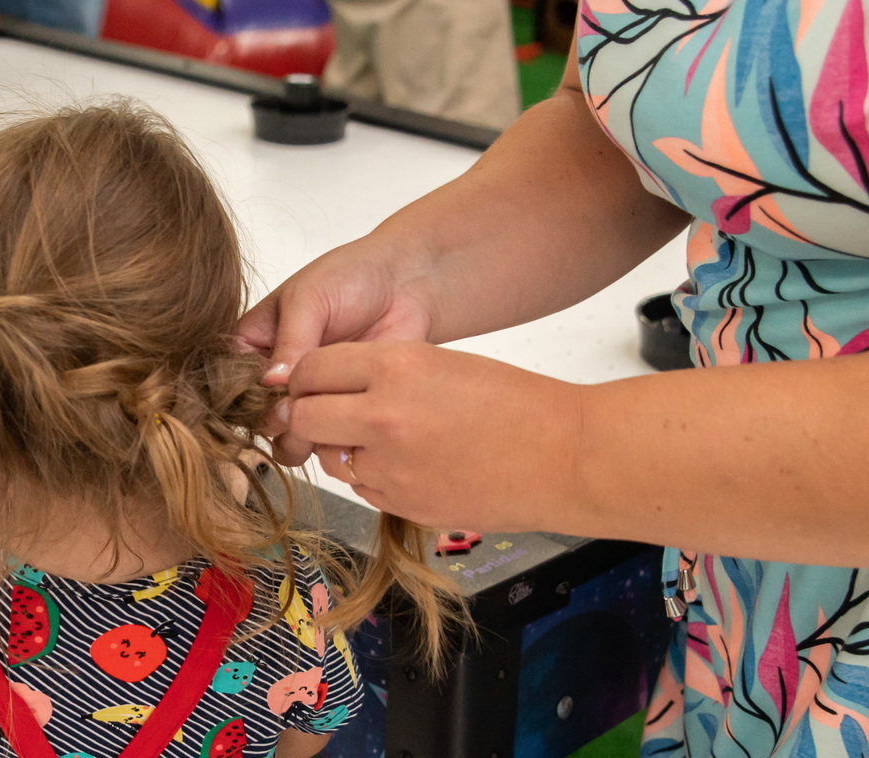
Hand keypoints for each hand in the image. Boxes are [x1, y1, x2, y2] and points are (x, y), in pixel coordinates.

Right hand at [237, 237, 434, 464]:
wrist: (406, 282)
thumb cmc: (350, 276)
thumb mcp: (309, 299)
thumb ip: (290, 341)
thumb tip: (272, 385)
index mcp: (254, 344)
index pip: (230, 380)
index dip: (242, 394)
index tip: (265, 393)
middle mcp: (276, 376)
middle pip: (256, 417)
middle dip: (272, 418)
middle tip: (294, 406)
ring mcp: (310, 394)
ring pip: (288, 435)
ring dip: (300, 434)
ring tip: (321, 414)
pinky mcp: (343, 408)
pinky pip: (326, 438)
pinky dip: (332, 438)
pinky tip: (345, 421)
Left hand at [288, 341, 582, 532]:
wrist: (565, 457)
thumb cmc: (516, 403)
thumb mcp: (442, 362)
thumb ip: (381, 372)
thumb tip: (331, 388)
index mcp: (396, 367)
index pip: (311, 369)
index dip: (306, 374)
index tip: (313, 379)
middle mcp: (383, 417)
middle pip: (303, 417)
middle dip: (307, 412)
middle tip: (326, 409)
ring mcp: (390, 468)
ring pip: (329, 456)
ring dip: (339, 445)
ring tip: (380, 436)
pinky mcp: (402, 505)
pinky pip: (362, 486)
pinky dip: (372, 474)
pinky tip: (408, 462)